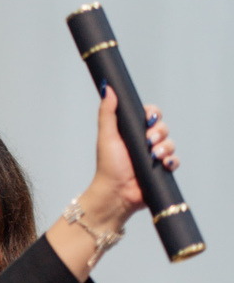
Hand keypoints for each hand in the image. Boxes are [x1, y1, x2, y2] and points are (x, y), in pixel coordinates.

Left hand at [89, 86, 177, 220]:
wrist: (115, 194)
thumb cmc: (108, 166)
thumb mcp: (107, 136)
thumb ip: (108, 112)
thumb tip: (108, 88)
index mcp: (133, 132)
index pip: (150, 114)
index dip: (153, 114)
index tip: (148, 119)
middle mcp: (144, 142)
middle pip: (163, 127)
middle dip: (159, 132)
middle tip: (148, 141)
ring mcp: (154, 156)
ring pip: (170, 143)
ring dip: (165, 148)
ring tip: (154, 156)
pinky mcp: (161, 171)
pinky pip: (175, 161)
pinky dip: (172, 161)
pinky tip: (163, 164)